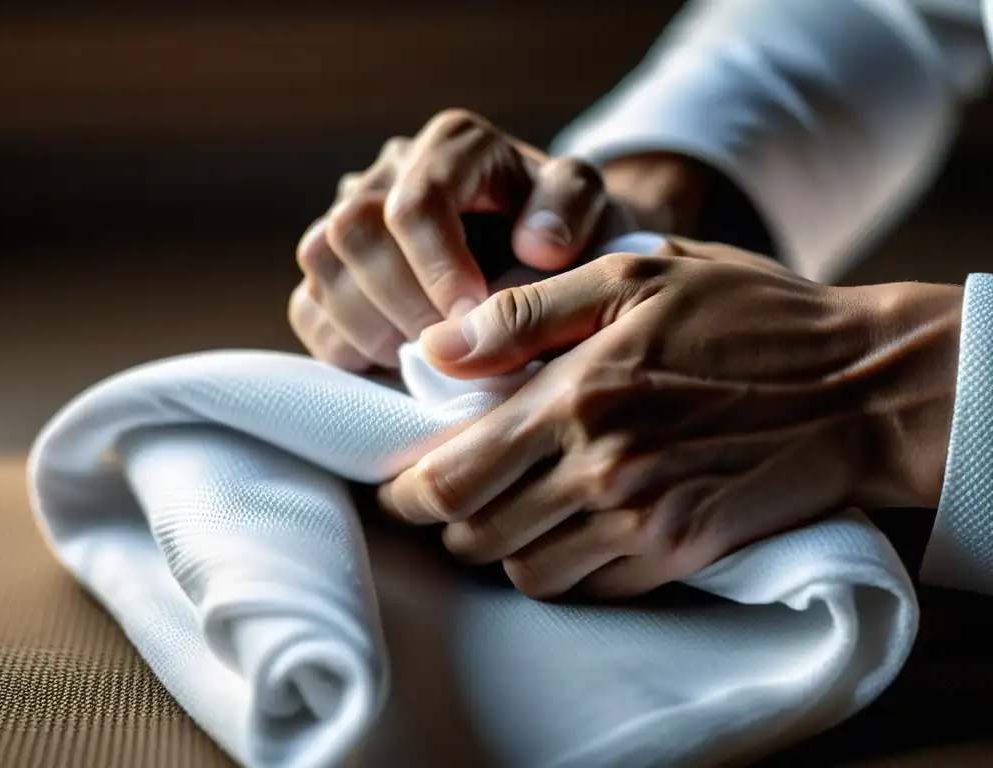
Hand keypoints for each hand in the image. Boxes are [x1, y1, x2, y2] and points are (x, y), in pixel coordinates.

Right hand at [288, 108, 704, 370]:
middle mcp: (392, 169)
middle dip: (401, 300)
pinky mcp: (331, 269)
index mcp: (456, 146)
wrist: (548, 264)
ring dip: (370, 324)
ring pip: (320, 262)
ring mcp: (351, 215)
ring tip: (429, 355)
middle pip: (353, 229)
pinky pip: (306, 307)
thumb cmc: (570, 240)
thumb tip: (534, 245)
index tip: (476, 317)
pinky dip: (344, 344)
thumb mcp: (593, 214)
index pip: (415, 201)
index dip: (438, 268)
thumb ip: (573, 210)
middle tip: (452, 346)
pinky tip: (397, 359)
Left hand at [379, 239, 961, 599]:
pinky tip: (573, 528)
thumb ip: (526, 313)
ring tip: (514, 509)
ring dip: (503, 547)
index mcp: (575, 397)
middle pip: (474, 534)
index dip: (407, 490)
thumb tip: (435, 347)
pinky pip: (587, 589)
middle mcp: (601, 470)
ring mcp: (643, 521)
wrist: (857, 385)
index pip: (449, 477)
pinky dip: (563, 568)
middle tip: (454, 493)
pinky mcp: (681, 554)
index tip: (405, 482)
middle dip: (448, 521)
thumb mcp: (634, 278)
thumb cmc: (744, 316)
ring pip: (524, 572)